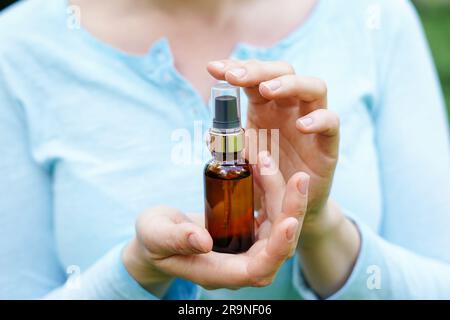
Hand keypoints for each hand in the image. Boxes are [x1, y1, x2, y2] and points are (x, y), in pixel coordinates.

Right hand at [123, 153, 309, 291]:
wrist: (159, 234)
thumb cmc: (154, 238)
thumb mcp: (156, 235)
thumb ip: (176, 239)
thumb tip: (203, 241)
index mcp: (219, 272)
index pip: (258, 269)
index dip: (277, 248)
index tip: (290, 221)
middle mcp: (240, 262)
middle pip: (278, 245)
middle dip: (291, 211)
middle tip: (298, 179)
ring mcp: (247, 246)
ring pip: (278, 225)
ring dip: (283, 195)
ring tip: (271, 161)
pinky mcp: (248, 229)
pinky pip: (269, 212)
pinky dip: (270, 189)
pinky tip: (263, 165)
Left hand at [207, 60, 338, 236]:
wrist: (289, 210)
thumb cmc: (264, 180)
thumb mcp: (240, 161)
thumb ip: (228, 148)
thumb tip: (209, 137)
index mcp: (265, 107)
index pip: (254, 77)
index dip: (235, 68)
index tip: (213, 69)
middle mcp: (290, 108)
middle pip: (283, 71)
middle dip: (258, 69)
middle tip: (235, 77)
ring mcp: (311, 122)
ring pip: (314, 87)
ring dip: (289, 83)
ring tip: (266, 90)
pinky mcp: (328, 143)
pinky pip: (331, 122)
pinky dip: (319, 120)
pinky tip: (301, 126)